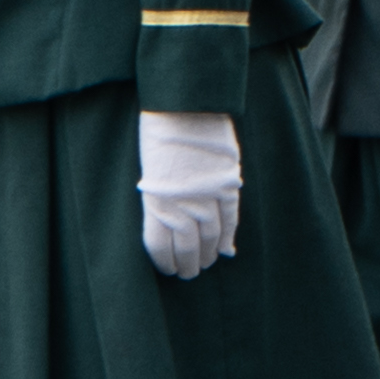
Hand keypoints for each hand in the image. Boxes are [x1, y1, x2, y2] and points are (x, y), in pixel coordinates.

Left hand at [136, 107, 243, 278]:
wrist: (185, 105)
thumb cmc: (158, 135)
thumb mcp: (149, 171)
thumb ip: (158, 201)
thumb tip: (167, 227)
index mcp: (155, 202)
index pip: (159, 247)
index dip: (164, 262)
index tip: (167, 269)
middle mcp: (182, 204)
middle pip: (187, 248)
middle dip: (187, 265)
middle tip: (188, 273)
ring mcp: (207, 196)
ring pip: (210, 238)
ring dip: (208, 255)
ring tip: (205, 264)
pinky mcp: (227, 186)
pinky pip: (230, 220)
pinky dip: (228, 237)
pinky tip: (224, 249)